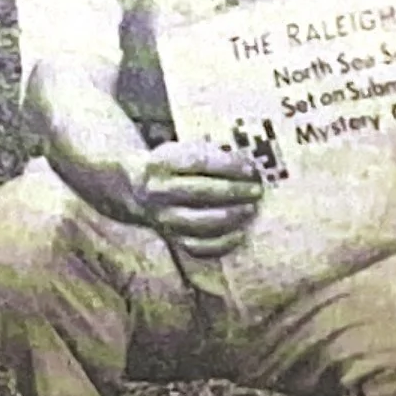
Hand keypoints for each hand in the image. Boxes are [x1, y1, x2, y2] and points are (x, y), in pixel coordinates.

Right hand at [133, 138, 263, 249]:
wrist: (138, 189)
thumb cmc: (173, 166)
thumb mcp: (182, 150)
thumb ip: (209, 156)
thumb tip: (248, 168)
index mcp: (161, 163)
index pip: (199, 163)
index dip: (229, 166)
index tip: (251, 168)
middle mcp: (158, 191)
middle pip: (202, 192)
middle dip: (234, 191)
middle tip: (257, 190)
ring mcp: (163, 218)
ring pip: (201, 221)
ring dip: (232, 216)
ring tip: (251, 208)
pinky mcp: (171, 238)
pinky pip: (199, 245)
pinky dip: (222, 242)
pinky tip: (240, 233)